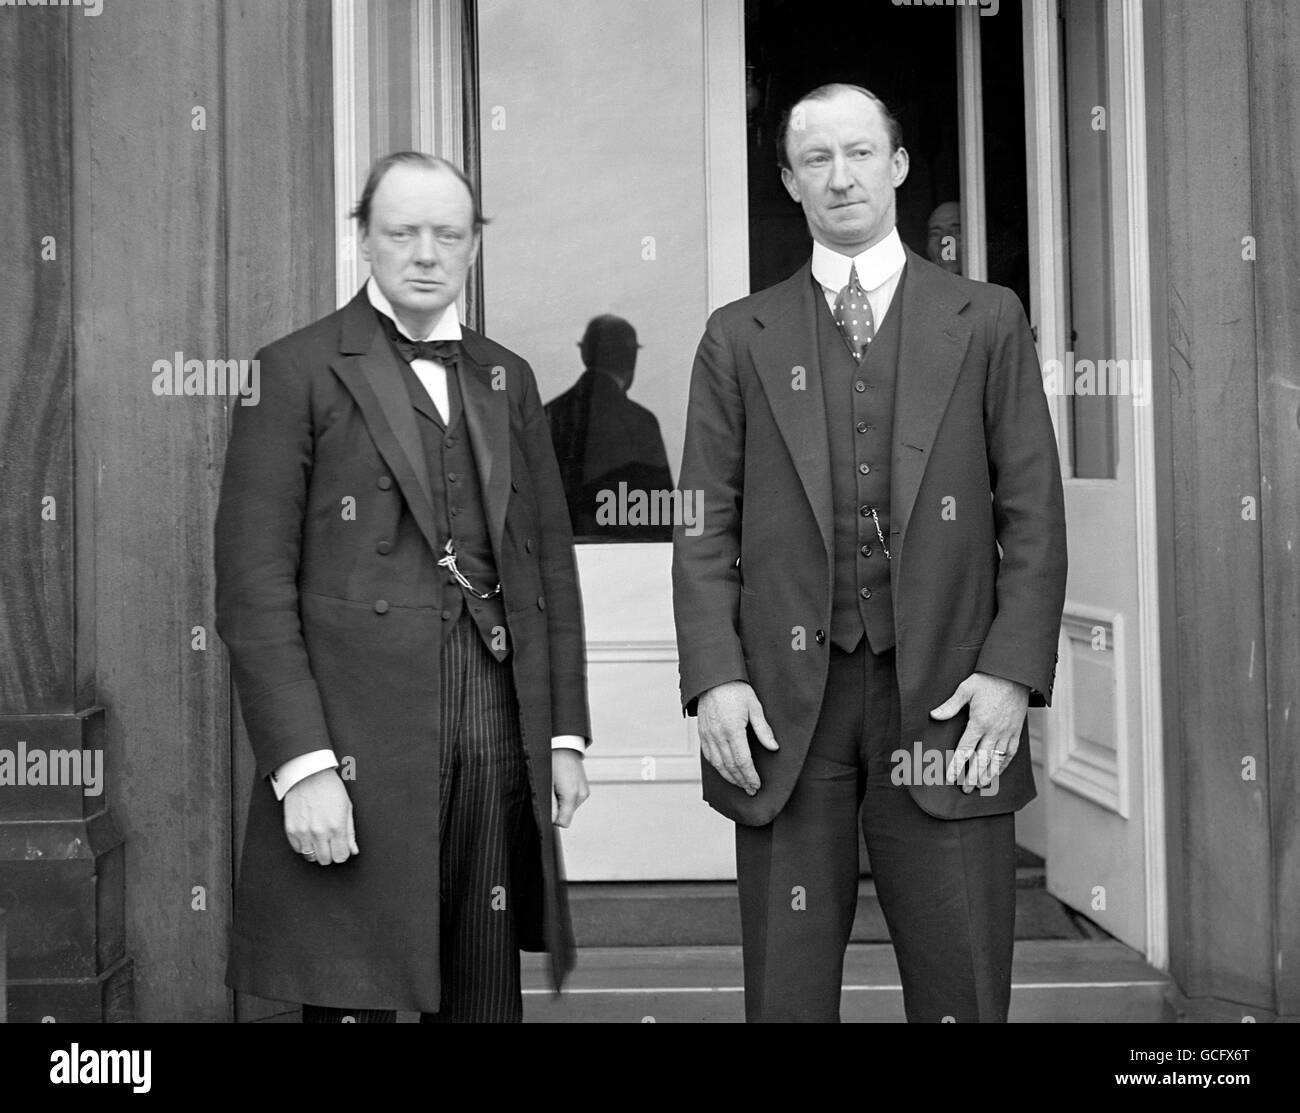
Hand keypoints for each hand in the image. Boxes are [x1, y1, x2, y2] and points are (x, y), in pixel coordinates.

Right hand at [284, 768, 357, 864]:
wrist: (308, 775)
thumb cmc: (330, 788)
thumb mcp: (347, 808)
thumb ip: (350, 832)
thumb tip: (353, 850)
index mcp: (336, 827)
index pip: (341, 856)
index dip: (342, 853)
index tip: (341, 848)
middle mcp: (319, 832)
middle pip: (326, 860)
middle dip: (330, 854)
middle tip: (330, 843)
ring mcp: (303, 832)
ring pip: (310, 857)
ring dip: (316, 851)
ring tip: (319, 838)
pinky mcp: (291, 830)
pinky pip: (298, 849)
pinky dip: (304, 845)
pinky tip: (309, 834)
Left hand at [552, 749, 589, 827]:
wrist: (564, 745)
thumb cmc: (551, 761)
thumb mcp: (546, 784)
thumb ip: (549, 805)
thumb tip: (551, 821)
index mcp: (572, 795)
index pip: (563, 822)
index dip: (552, 817)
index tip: (547, 805)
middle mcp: (581, 795)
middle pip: (566, 815)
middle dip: (556, 808)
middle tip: (550, 790)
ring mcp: (584, 792)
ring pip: (569, 808)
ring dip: (561, 801)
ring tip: (556, 784)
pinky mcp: (584, 789)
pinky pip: (573, 801)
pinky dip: (565, 796)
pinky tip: (561, 783)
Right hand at [696, 681, 778, 795]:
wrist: (713, 678)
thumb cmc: (736, 690)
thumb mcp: (755, 706)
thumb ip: (763, 729)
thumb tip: (774, 747)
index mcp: (733, 729)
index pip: (742, 760)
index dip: (750, 775)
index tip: (757, 784)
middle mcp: (718, 735)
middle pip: (730, 765)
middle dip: (742, 780)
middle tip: (751, 790)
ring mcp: (708, 735)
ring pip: (718, 764)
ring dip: (729, 777)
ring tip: (740, 785)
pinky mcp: (702, 734)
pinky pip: (709, 756)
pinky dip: (718, 768)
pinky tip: (725, 772)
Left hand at [931, 673, 1029, 792]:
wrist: (1015, 674)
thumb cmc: (988, 680)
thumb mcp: (966, 688)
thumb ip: (951, 705)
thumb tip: (934, 715)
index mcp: (979, 722)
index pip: (965, 750)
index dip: (957, 766)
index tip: (951, 778)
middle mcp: (994, 731)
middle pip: (981, 760)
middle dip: (972, 776)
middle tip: (964, 790)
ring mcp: (1007, 732)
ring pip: (997, 759)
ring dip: (988, 774)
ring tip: (980, 786)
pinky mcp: (1016, 731)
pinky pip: (1011, 753)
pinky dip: (1004, 765)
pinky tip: (997, 772)